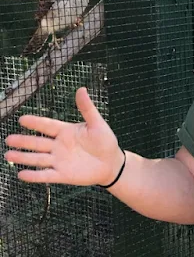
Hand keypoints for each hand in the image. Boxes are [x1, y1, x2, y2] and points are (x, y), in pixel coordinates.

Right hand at [4, 87, 123, 186]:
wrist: (112, 163)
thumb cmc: (105, 141)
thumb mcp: (97, 123)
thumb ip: (87, 108)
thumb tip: (81, 89)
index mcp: (66, 131)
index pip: (47, 126)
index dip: (36, 123)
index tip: (22, 119)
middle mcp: (59, 145)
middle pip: (38, 143)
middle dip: (23, 141)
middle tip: (9, 139)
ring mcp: (59, 160)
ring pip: (38, 159)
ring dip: (24, 157)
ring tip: (9, 155)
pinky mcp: (62, 175)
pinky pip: (46, 175)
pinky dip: (34, 175)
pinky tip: (21, 175)